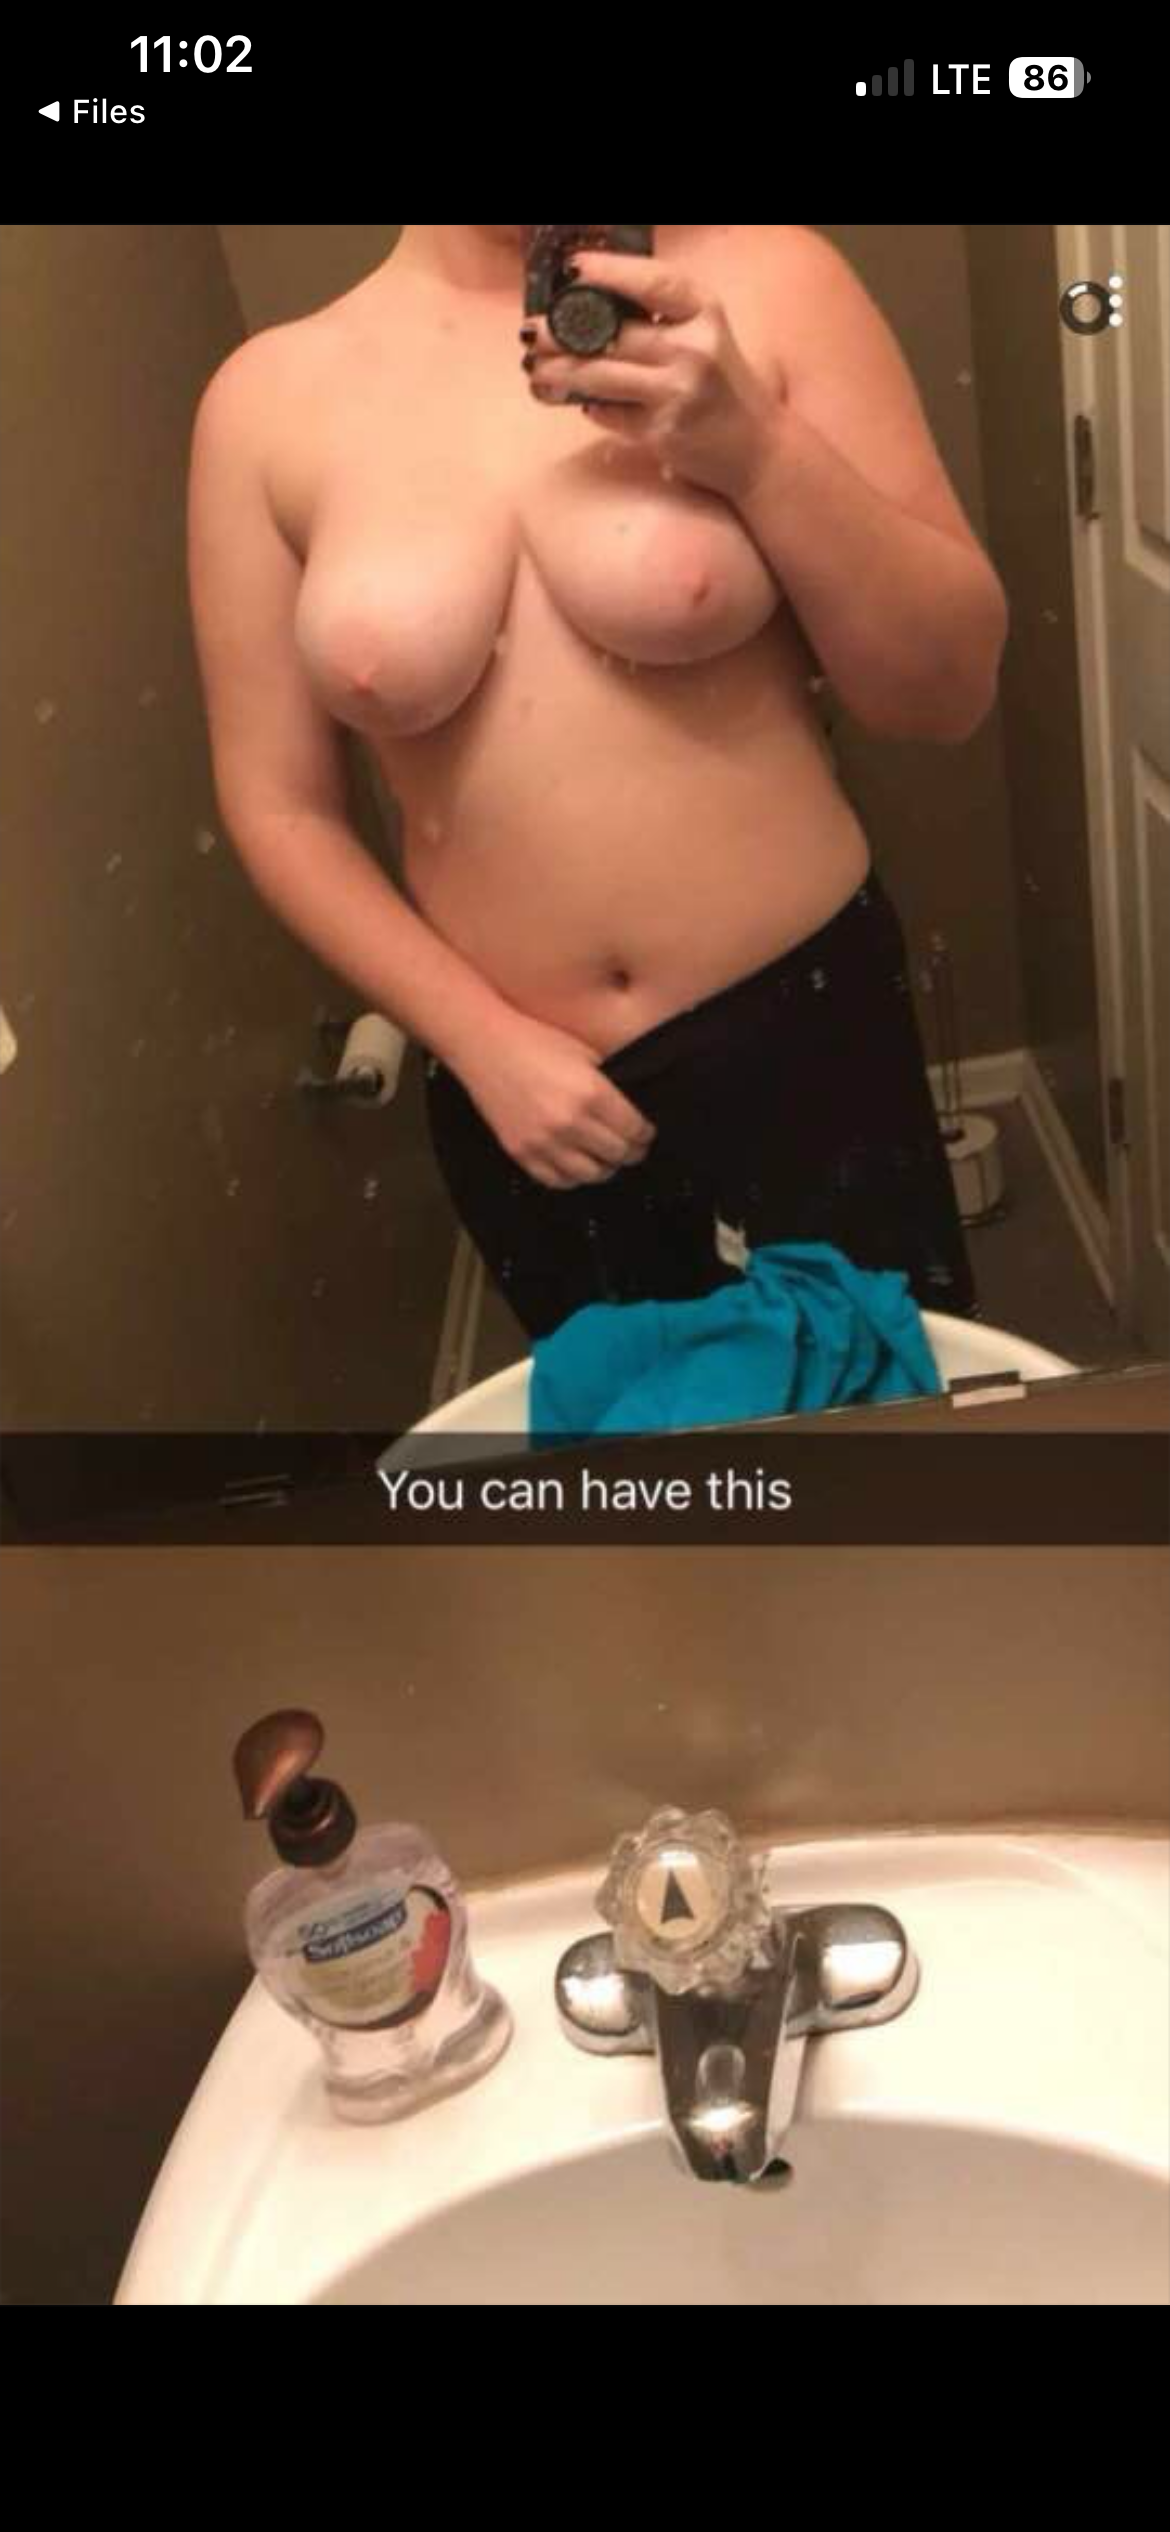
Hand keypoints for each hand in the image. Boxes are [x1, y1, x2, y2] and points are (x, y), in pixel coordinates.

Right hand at [455, 1009, 656, 1190]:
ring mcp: (544, 1142)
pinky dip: (574, 1177)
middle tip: (633, 1147)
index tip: (645, 1133)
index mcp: (592, 1094)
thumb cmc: (537, 1041)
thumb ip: (609, 1085)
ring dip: (605, 1168)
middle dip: (631, 1151)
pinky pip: (557, 1180)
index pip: (634, 1130)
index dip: (645, 1134)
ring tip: (606, 1159)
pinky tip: (578, 1165)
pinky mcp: (521, 1152)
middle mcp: (570, 1123)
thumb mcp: (585, 1053)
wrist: (485, 1046)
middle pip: (617, 1154)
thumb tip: (628, 1111)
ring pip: (591, 1174)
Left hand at [524, 248, 782, 504]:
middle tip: (530, 331)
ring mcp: (677, 392)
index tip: (572, 269)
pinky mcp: (663, 432)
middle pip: (611, 334)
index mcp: (703, 312)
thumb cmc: (721, 385)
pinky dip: (590, 408)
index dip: (607, 273)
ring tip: (534, 371)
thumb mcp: (703, 336)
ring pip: (599, 376)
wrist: (757, 449)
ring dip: (557, 374)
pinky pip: (610, 414)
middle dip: (560, 333)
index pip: (651, 282)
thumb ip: (660, 318)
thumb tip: (588, 308)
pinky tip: (575, 402)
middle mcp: (693, 348)